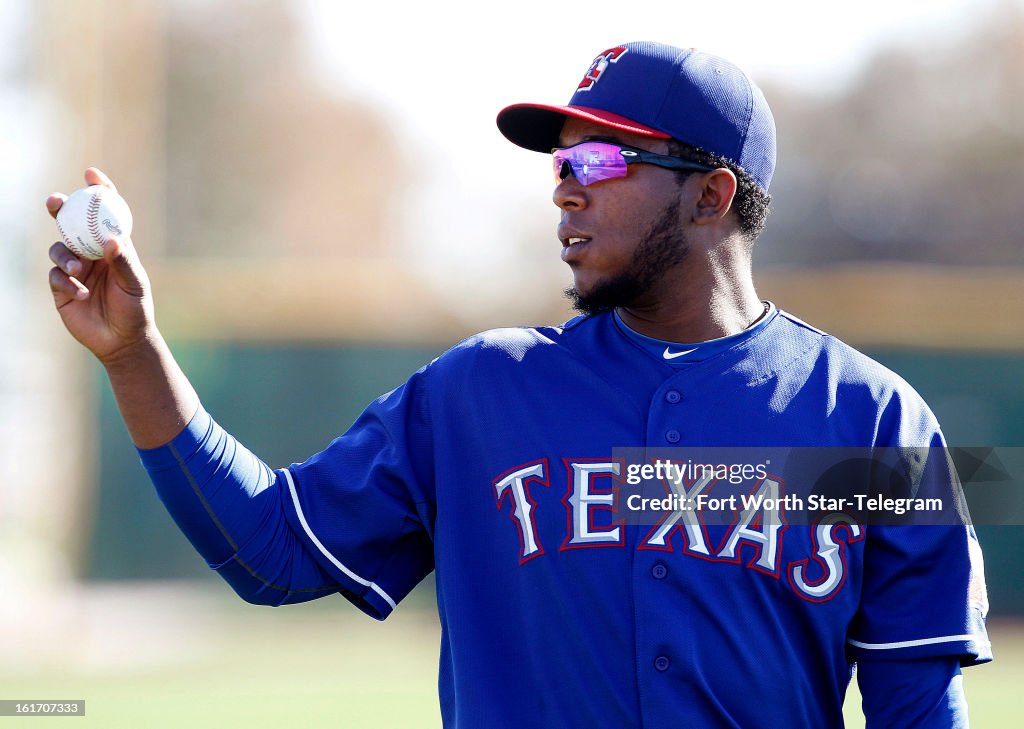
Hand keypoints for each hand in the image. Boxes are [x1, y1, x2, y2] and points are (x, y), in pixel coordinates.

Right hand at [47, 168, 155, 363]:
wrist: (123, 341)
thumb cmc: (135, 309)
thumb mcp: (134, 284)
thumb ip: (124, 261)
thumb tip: (111, 239)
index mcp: (112, 246)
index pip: (104, 213)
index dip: (98, 192)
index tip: (91, 174)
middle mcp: (91, 254)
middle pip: (71, 223)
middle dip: (61, 208)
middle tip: (56, 201)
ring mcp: (75, 269)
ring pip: (59, 248)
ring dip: (64, 254)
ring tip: (78, 269)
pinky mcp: (62, 288)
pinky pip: (56, 276)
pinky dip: (66, 281)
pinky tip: (81, 292)